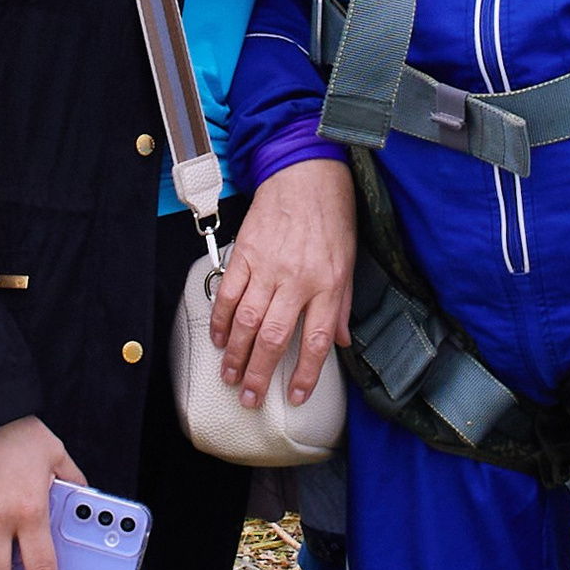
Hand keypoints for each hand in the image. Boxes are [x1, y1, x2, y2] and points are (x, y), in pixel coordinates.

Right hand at [209, 160, 356, 410]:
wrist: (305, 171)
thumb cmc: (332, 214)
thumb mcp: (349, 261)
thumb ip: (343, 305)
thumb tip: (340, 341)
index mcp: (328, 285)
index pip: (316, 341)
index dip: (306, 375)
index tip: (296, 396)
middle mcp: (298, 280)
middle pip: (274, 338)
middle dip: (260, 374)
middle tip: (250, 397)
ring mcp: (268, 267)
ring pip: (247, 322)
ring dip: (236, 354)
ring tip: (230, 376)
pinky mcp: (245, 254)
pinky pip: (229, 295)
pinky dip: (222, 321)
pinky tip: (220, 339)